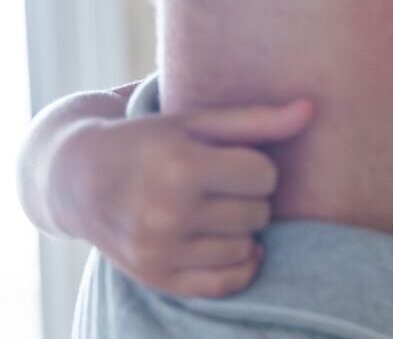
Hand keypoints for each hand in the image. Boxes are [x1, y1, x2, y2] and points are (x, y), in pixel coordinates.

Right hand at [47, 100, 313, 296]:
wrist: (78, 179)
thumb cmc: (150, 143)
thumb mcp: (197, 122)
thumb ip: (257, 119)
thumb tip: (312, 110)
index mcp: (179, 165)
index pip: (265, 175)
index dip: (254, 166)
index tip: (230, 160)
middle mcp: (166, 211)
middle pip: (258, 212)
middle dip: (247, 197)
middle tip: (216, 186)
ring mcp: (159, 249)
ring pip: (247, 247)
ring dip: (241, 230)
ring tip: (211, 209)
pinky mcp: (156, 277)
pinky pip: (225, 283)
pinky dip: (238, 266)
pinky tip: (227, 243)